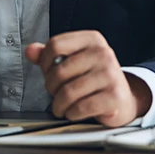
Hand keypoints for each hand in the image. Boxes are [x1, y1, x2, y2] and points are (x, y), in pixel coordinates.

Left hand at [25, 31, 152, 127]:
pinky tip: (74, 112)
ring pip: (68, 92)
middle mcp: (103, 53)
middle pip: (59, 71)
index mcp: (92, 39)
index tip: (48, 72)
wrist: (123, 99)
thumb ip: (50, 55)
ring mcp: (110, 74)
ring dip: (59, 105)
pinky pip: (80, 108)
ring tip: (61, 107)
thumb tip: (31, 51)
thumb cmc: (94, 79)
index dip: (45, 62)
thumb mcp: (73, 61)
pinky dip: (72, 114)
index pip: (55, 44)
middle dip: (51, 88)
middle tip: (55, 94)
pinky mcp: (114, 96)